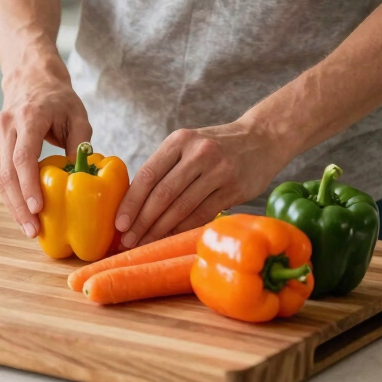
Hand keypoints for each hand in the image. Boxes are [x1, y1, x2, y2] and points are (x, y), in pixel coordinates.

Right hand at [0, 56, 90, 237]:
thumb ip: (81, 143)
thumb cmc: (58, 99)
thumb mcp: (79, 115)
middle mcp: (6, 126)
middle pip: (7, 173)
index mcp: (28, 117)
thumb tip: (81, 174)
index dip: (29, 186)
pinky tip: (22, 211)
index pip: (23, 156)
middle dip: (19, 206)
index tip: (37, 209)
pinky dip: (9, 195)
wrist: (30, 80)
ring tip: (28, 228)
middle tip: (33, 230)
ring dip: (12, 206)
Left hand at [114, 121, 291, 247]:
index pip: (148, 175)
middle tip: (128, 241)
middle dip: (142, 222)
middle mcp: (198, 153)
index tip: (119, 224)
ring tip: (145, 243)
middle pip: (162, 194)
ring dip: (160, 230)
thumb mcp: (188, 145)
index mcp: (179, 141)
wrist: (262, 138)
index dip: (131, 202)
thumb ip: (164, 168)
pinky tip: (171, 238)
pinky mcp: (234, 188)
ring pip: (182, 207)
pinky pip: (202, 213)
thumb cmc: (215, 147)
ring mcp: (218, 171)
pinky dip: (183, 228)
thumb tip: (133, 205)